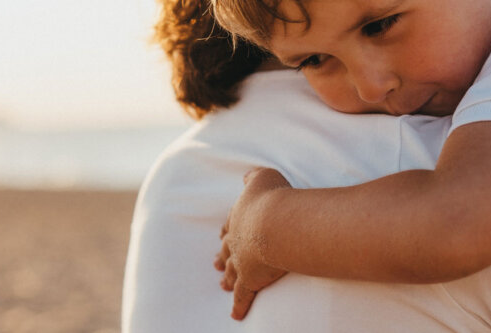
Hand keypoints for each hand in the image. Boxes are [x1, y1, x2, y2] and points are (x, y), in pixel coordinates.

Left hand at [214, 167, 291, 319]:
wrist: (276, 222)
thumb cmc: (273, 197)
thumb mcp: (263, 177)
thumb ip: (253, 177)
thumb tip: (246, 176)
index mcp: (239, 217)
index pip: (230, 225)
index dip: (227, 231)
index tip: (222, 236)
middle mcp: (236, 240)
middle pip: (226, 250)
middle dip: (221, 256)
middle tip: (215, 263)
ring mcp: (241, 261)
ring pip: (230, 272)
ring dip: (227, 278)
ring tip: (222, 284)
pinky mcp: (250, 280)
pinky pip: (242, 296)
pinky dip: (239, 305)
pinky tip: (236, 315)